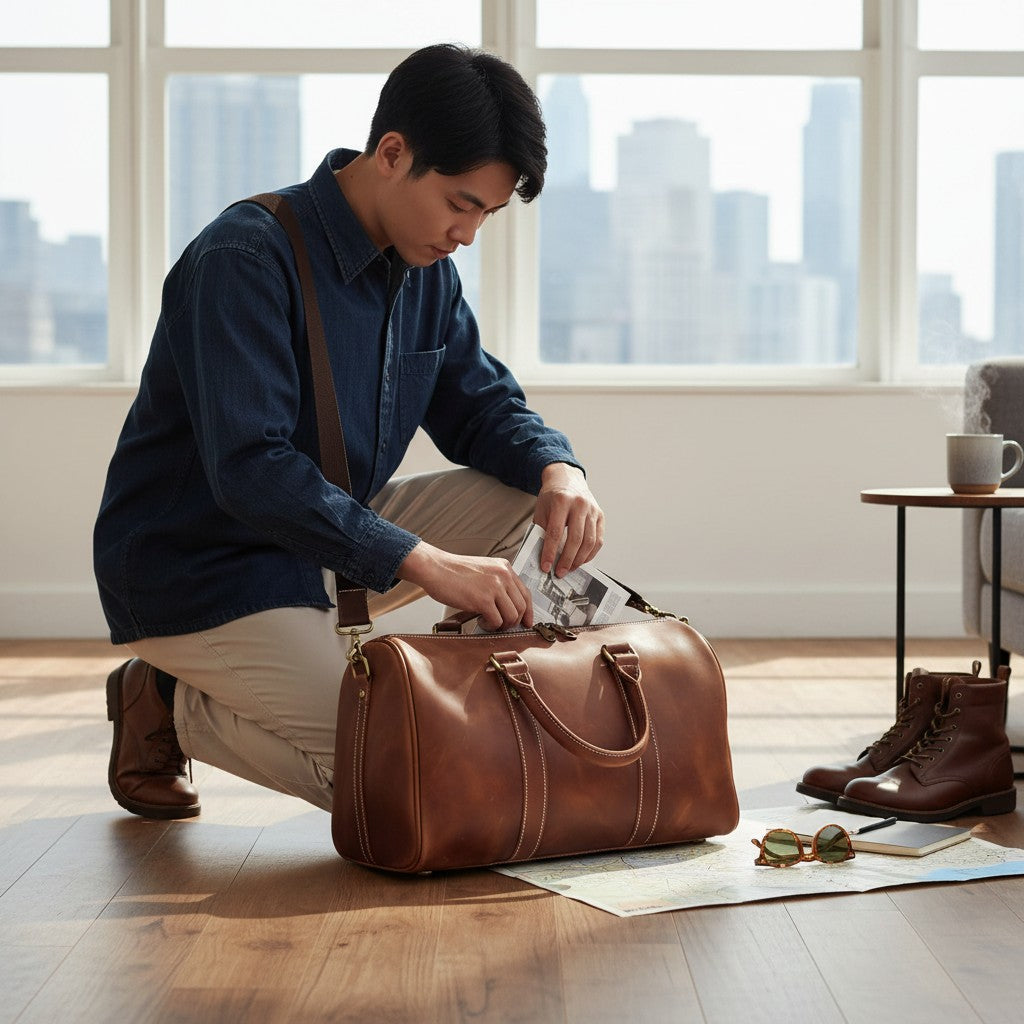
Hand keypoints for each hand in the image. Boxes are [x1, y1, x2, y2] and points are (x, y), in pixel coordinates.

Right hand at [397, 541, 532, 630]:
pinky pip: (496, 621)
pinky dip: (490, 626)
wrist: (435, 568)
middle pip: (521, 607)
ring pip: (512, 616)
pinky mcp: (483, 599)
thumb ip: (497, 583)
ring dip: (502, 625)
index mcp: (504, 568)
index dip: (528, 611)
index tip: (526, 621)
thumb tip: (506, 605)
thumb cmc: (453, 571)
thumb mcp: (482, 570)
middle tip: (502, 625)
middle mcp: (502, 576)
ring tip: (489, 623)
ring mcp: (494, 587)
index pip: (525, 593)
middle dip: (514, 621)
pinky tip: (481, 621)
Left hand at [533, 463, 603, 576]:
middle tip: (559, 572)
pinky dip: (590, 554)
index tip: (545, 566)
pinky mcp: (600, 516)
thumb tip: (541, 557)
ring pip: (589, 542)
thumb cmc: (552, 496)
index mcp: (561, 501)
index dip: (550, 552)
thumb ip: (541, 531)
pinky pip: (598, 540)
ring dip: (579, 560)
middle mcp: (580, 504)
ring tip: (568, 569)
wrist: (567, 479)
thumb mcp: (541, 510)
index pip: (555, 532)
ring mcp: (593, 510)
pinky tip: (580, 561)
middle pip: (575, 539)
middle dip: (566, 560)